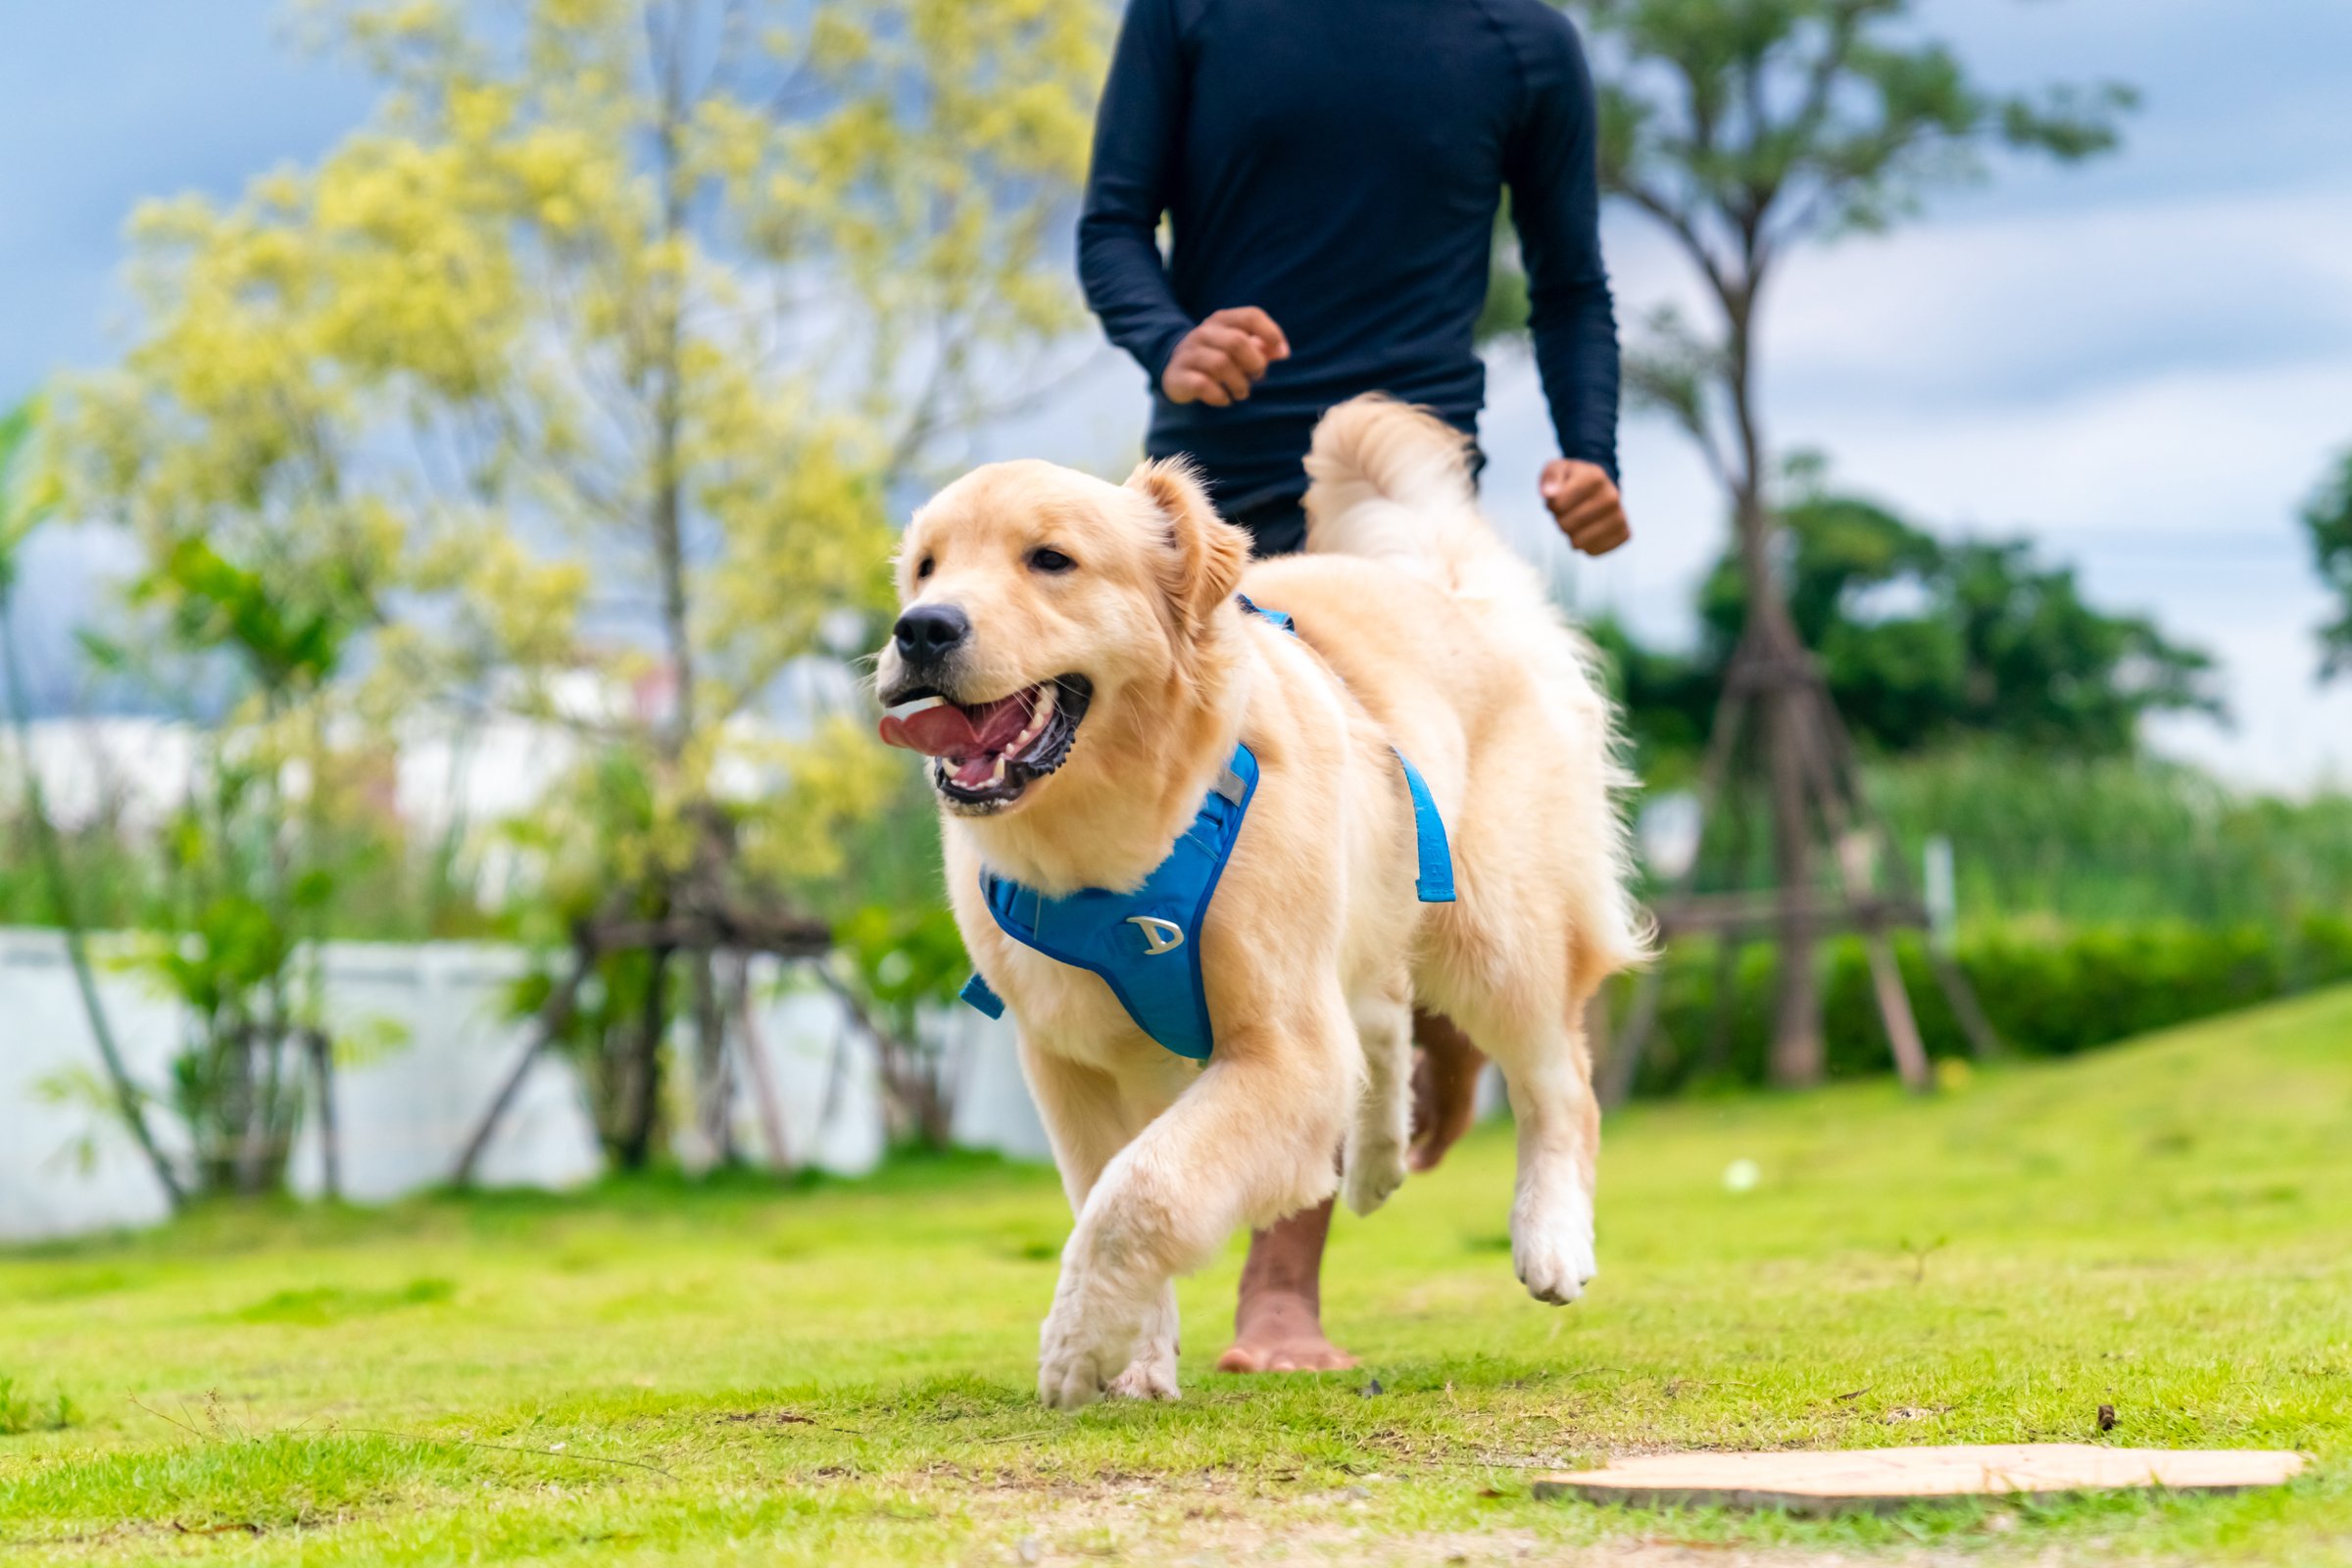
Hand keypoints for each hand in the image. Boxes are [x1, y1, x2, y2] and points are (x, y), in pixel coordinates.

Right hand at [1160, 307, 1289, 406]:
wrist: (1175, 369)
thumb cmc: (1217, 357)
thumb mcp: (1239, 348)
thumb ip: (1262, 348)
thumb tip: (1282, 352)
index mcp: (1222, 320)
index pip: (1251, 316)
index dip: (1271, 333)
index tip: (1283, 354)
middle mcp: (1204, 332)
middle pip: (1237, 341)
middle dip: (1255, 363)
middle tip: (1258, 377)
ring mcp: (1188, 353)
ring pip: (1221, 364)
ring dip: (1239, 383)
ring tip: (1242, 393)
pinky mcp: (1178, 375)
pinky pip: (1202, 384)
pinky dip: (1219, 396)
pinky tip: (1224, 400)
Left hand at [1541, 459, 1629, 555]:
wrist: (1600, 488)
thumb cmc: (1573, 480)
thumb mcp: (1557, 469)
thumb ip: (1550, 477)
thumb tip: (1549, 494)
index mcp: (1595, 477)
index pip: (1558, 505)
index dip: (1551, 504)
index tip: (1559, 497)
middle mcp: (1612, 496)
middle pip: (1566, 525)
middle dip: (1560, 519)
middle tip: (1569, 510)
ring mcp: (1620, 516)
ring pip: (1578, 542)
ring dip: (1571, 534)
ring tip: (1578, 519)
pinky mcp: (1624, 534)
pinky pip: (1592, 551)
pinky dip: (1585, 544)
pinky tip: (1590, 530)